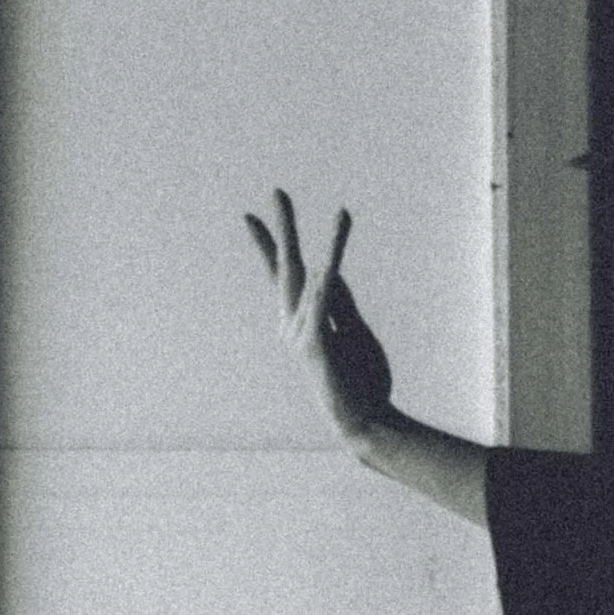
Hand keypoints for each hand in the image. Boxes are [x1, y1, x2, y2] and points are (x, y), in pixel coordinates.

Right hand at [247, 187, 392, 445]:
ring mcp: (301, 334)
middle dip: (282, 228)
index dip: (267, 245)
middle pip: (286, 268)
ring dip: (327, 243)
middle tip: (277, 191)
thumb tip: (330, 268)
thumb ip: (340, 301)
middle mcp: (292, 325)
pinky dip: (330, 276)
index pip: (283, 276)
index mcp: (298, 322)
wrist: (364, 423)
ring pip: (311, 277)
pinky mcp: (317, 344)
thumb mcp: (351, 331)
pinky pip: (324, 302)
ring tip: (341, 213)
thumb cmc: (360, 382)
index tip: (249, 217)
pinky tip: (330, 257)